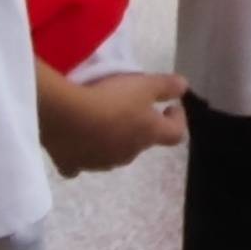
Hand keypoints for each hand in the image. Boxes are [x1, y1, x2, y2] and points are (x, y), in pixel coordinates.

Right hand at [39, 69, 190, 174]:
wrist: (66, 118)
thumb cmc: (111, 99)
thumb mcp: (145, 84)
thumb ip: (167, 85)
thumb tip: (184, 87)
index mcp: (148, 134)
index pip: (175, 134)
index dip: (177, 120)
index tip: (170, 106)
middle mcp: (128, 154)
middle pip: (141, 143)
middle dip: (139, 128)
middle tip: (130, 106)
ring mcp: (100, 163)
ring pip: (112, 153)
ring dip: (112, 139)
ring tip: (100, 118)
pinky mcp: (73, 165)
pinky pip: (81, 162)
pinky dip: (82, 153)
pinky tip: (75, 141)